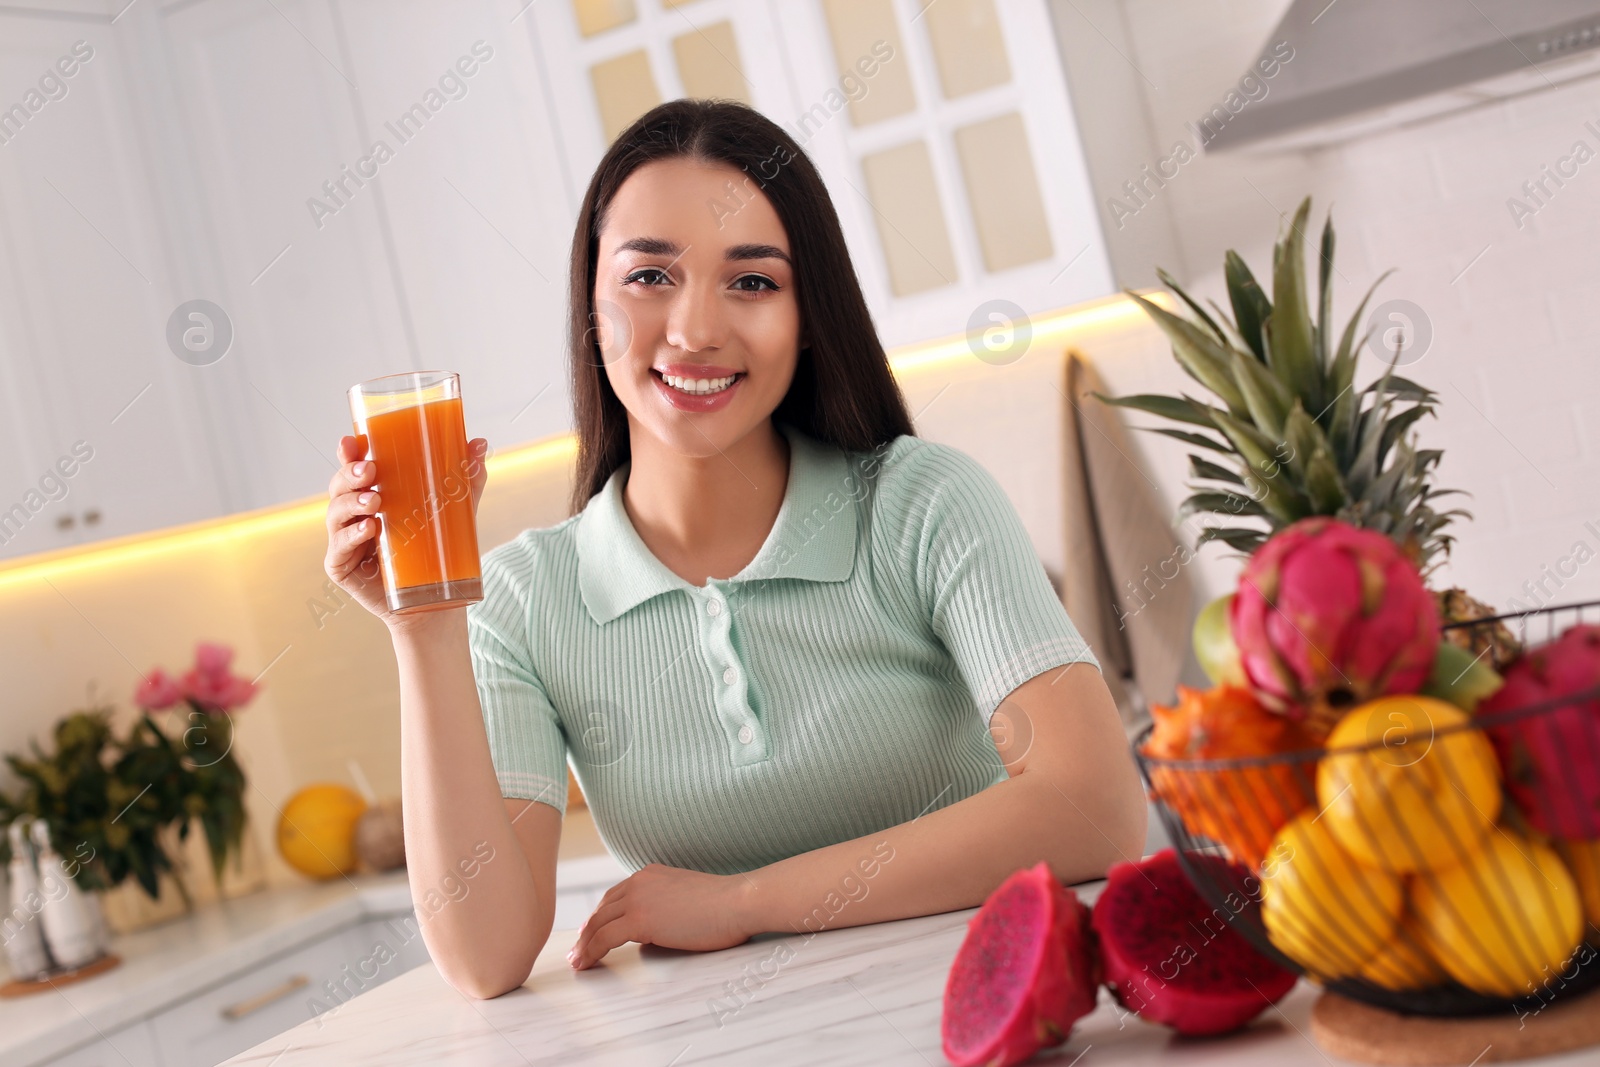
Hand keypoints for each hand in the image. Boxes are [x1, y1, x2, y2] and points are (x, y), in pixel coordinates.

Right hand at [323, 433, 489, 625]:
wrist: (432, 602)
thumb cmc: (437, 551)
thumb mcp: (455, 511)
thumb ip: (465, 479)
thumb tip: (479, 443)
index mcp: (371, 496)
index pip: (353, 469)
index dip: (348, 453)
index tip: (351, 441)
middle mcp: (352, 515)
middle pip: (339, 487)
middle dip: (350, 475)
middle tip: (370, 471)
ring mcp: (343, 541)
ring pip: (335, 513)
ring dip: (351, 503)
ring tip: (374, 500)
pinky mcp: (341, 567)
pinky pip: (338, 548)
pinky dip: (350, 536)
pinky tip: (368, 528)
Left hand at [566, 864, 755, 969]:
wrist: (738, 902)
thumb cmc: (725, 906)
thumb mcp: (688, 898)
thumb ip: (667, 905)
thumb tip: (656, 928)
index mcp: (651, 874)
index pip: (616, 896)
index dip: (600, 916)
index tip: (591, 932)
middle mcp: (640, 881)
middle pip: (602, 909)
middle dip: (586, 931)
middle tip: (577, 950)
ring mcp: (638, 899)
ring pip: (598, 924)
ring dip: (584, 944)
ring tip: (577, 962)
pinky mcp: (640, 920)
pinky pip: (605, 938)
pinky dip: (591, 952)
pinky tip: (587, 964)